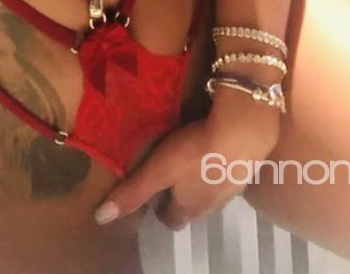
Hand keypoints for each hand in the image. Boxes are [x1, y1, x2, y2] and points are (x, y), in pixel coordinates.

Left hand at [93, 98, 281, 231]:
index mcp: (188, 207)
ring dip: (200, 179)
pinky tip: (215, 145)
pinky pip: (229, 171)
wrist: (242, 130)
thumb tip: (101, 218)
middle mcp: (211, 205)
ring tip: (190, 156)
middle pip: (191, 206)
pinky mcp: (248, 167)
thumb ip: (132, 192)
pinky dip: (220, 164)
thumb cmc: (194, 152)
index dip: (158, 208)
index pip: (171, 220)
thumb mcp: (157, 170)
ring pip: (211, 191)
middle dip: (180, 194)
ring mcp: (233, 188)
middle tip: (168, 171)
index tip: (151, 190)